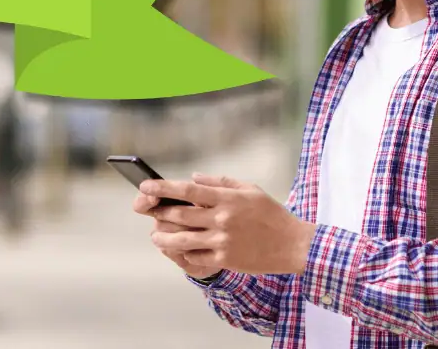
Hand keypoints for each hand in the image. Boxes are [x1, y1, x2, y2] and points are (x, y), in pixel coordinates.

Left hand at [142, 173, 316, 275]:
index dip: (163, 187)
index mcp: (228, 198)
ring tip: (156, 236)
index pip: (188, 190)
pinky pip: (196, 256)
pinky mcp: (226, 259)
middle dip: (159, 212)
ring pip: (182, 239)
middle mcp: (222, 219)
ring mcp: (223, 240)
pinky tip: (180, 249)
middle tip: (147, 209)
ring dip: (164, 237)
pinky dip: (184, 253)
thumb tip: (193, 178)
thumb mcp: (250, 189)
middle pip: (180, 214)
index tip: (145, 185)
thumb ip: (220, 182)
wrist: (292, 244)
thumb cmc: (271, 214)